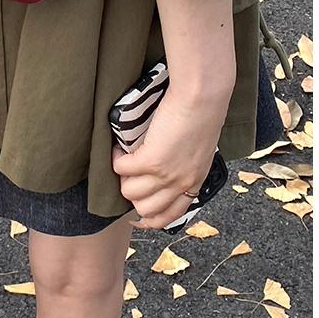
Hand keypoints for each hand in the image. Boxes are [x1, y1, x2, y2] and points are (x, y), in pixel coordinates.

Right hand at [112, 87, 227, 229]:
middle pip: (145, 209)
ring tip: (123, 158)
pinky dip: (115, 158)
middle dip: (133, 194)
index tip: (138, 212)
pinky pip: (122, 168)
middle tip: (130, 174)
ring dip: (122, 177)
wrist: (201, 100)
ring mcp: (165, 175)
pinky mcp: (150, 159)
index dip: (150, 217)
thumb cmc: (203, 115)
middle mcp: (179, 184)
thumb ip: (185, 164)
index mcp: (194, 183)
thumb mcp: (199, 150)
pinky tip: (118, 148)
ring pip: (130, 192)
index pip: (170, 216)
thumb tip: (166, 165)